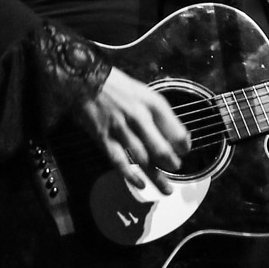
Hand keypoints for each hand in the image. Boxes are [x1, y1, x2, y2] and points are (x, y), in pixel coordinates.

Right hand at [76, 67, 190, 194]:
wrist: (84, 79)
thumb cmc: (116, 85)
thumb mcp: (144, 92)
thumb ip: (158, 112)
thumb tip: (175, 133)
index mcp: (151, 103)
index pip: (176, 131)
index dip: (184, 145)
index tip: (184, 151)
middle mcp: (138, 117)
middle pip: (162, 149)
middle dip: (172, 164)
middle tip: (176, 169)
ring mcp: (120, 129)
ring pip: (143, 160)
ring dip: (156, 177)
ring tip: (166, 188)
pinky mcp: (104, 138)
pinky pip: (119, 161)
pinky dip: (131, 176)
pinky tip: (140, 184)